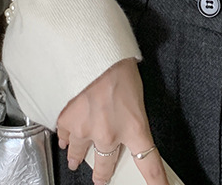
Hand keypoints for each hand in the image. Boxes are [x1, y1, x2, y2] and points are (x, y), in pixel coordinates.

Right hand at [56, 58, 167, 184]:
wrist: (93, 51)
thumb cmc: (118, 65)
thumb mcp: (136, 92)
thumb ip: (131, 114)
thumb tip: (125, 121)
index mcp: (134, 127)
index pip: (150, 165)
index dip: (156, 183)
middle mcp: (110, 135)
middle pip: (105, 168)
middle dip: (103, 175)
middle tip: (101, 178)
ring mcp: (86, 131)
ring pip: (79, 155)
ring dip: (77, 157)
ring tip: (75, 160)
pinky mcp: (68, 121)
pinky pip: (64, 137)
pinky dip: (65, 137)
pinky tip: (65, 137)